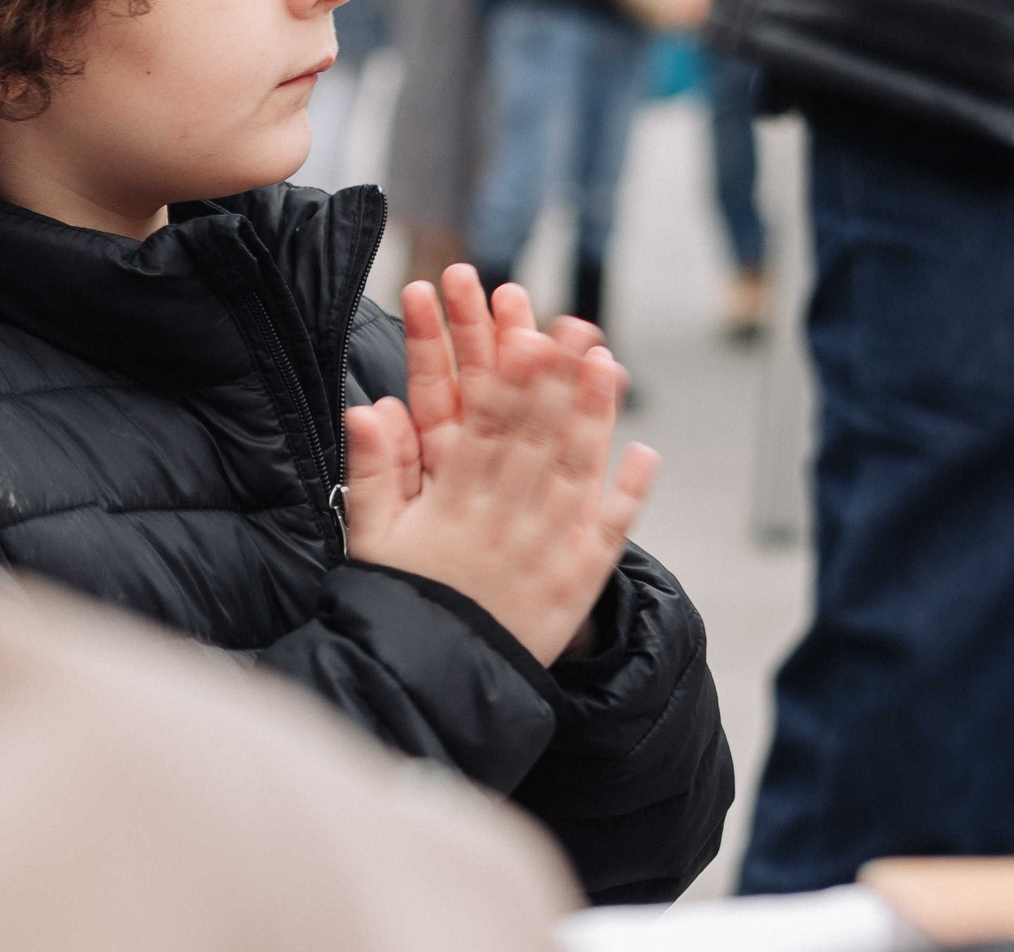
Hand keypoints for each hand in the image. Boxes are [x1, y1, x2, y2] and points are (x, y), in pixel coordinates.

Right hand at [342, 266, 659, 665]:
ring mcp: (546, 550)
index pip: (485, 431)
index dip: (509, 383)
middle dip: (558, 381)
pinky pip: (609, 532)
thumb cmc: (405, 600)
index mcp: (455, 506)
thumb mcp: (372, 539)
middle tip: (576, 330)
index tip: (525, 339)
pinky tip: (646, 452)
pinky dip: (628, 492)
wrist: (442, 683)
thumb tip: (367, 408)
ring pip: (575, 472)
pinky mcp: (576, 582)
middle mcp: (506, 522)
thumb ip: (372, 471)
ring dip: (596, 417)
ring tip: (610, 366)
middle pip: (536, 438)